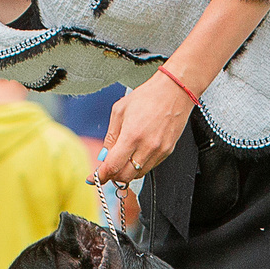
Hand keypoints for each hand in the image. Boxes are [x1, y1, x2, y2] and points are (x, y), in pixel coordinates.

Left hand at [91, 71, 194, 185]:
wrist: (174, 91)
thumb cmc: (147, 97)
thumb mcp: (119, 111)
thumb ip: (110, 137)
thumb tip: (104, 155)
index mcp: (132, 136)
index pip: (113, 166)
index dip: (102, 175)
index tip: (95, 177)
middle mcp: (147, 146)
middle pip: (125, 176)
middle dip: (113, 176)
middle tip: (107, 169)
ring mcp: (159, 151)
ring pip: (138, 174)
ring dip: (127, 172)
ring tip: (122, 160)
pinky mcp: (168, 151)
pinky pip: (150, 167)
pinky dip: (139, 165)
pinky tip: (136, 153)